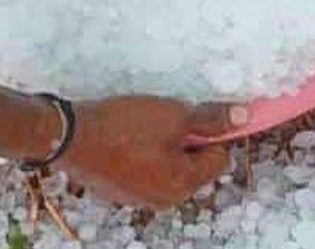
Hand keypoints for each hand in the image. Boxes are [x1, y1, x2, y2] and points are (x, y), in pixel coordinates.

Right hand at [58, 96, 248, 208]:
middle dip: (186, 142)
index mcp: (184, 184)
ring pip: (168, 168)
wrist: (69, 137)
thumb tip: (245, 116)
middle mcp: (165, 199)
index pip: (219, 159)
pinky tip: (125, 138)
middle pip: (193, 166)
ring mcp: (140, 199)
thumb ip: (211, 120)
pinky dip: (141, 155)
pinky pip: (144, 171)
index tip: (191, 115)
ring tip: (142, 127)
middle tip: (164, 119)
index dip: (211, 133)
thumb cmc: (125, 126)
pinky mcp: (118, 191)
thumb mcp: (173, 115)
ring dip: (163, 147)